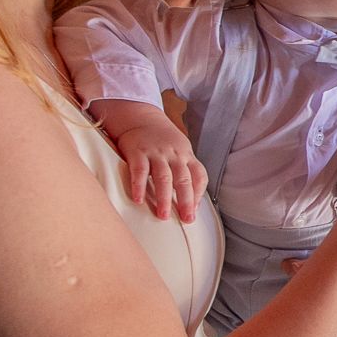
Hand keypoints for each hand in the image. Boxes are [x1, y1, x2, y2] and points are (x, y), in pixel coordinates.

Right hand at [93, 98, 205, 221]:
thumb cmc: (162, 141)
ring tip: (162, 215)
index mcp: (187, 156)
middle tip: (186, 219)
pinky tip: (138, 200)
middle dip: (186, 201)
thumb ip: (185, 172)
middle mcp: (174, 155)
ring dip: (164, 198)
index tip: (194, 211)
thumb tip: (192, 200)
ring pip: (163, 177)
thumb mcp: (180, 151)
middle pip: (183, 180)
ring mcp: (156, 153)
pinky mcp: (137, 152)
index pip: (199, 176)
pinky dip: (139, 185)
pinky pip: (139, 170)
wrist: (140, 117)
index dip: (199, 194)